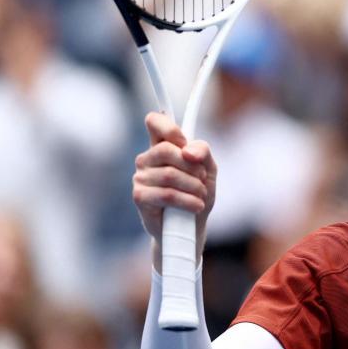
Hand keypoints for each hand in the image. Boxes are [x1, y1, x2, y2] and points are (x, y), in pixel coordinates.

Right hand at [132, 112, 216, 261]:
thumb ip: (203, 152)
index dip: (169, 128)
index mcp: (162, 145)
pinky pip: (166, 194)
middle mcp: (147, 159)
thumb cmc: (197, 192)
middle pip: (167, 150)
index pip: (155, 122)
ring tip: (202, 195)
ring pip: (170, 174)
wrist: (191, 226)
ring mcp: (140, 177)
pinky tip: (196, 206)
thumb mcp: (208, 169)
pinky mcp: (139, 196)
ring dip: (194, 186)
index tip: (184, 142)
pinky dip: (187, 201)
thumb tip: (189, 151)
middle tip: (202, 179)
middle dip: (193, 166)